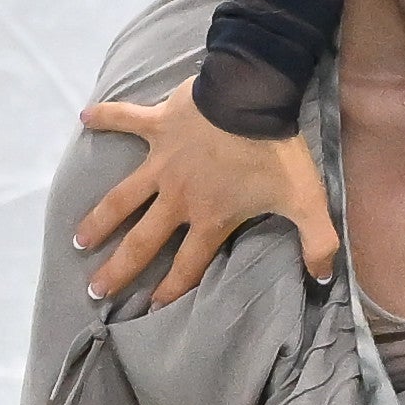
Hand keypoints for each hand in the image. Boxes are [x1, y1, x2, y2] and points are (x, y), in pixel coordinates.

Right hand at [71, 77, 337, 299]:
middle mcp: (178, 198)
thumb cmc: (276, 151)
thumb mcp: (307, 201)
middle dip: (119, 268)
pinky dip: (104, 117)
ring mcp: (163, 163)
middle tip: (95, 289)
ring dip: (100, 218)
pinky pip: (125, 120)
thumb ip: (318, 243)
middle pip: (143, 242)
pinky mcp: (157, 125)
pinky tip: (83, 118)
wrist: (253, 96)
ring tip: (79, 238)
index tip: (150, 308)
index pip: (188, 265)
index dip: (171, 290)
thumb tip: (325, 279)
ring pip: (123, 197)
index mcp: (210, 218)